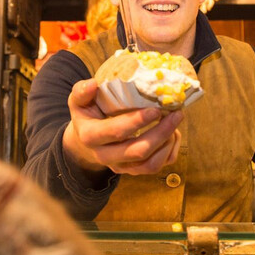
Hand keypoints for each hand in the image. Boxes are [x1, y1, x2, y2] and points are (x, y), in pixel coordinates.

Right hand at [62, 79, 182, 175]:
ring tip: (175, 122)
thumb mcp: (78, 101)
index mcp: (91, 136)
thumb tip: (92, 84)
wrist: (86, 141)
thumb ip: (81, 92)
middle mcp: (105, 156)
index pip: (116, 132)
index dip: (137, 121)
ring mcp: (120, 166)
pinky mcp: (132, 171)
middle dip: (161, 133)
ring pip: (150, 165)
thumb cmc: (87, 114)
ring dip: (167, 143)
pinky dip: (169, 151)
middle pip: (138, 151)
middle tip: (176, 114)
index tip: (156, 109)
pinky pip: (156, 167)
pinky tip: (172, 133)